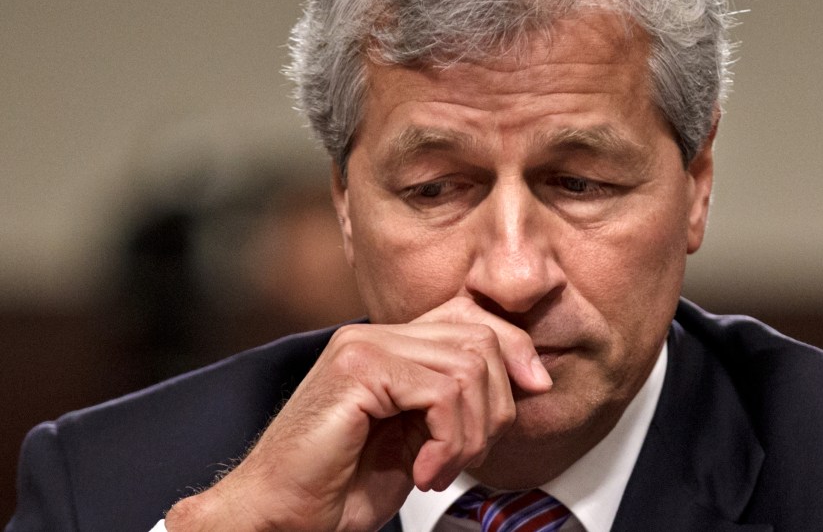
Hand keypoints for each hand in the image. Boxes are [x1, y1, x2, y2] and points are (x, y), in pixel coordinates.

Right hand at [164, 297, 551, 531]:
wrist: (280, 514)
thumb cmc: (340, 485)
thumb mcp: (419, 436)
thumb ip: (456, 400)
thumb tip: (526, 377)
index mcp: (390, 345)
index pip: (473, 318)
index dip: (515, 349)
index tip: (535, 388)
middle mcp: (376, 335)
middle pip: (480, 339)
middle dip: (494, 407)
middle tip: (465, 456)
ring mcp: (363, 347)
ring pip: (467, 369)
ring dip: (469, 435)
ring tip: (439, 469)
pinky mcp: (357, 370)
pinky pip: (441, 393)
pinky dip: (447, 442)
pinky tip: (423, 470)